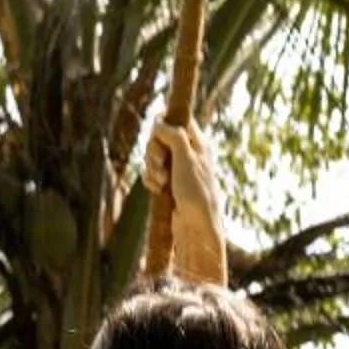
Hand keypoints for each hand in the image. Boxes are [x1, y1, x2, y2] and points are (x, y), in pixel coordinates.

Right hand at [144, 115, 226, 281]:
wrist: (197, 228)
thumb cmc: (196, 193)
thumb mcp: (185, 158)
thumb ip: (173, 134)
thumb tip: (158, 120)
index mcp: (197, 142)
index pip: (176, 119)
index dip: (163, 125)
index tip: (159, 137)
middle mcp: (188, 152)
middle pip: (159, 137)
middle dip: (153, 151)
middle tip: (161, 165)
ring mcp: (177, 168)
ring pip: (153, 156)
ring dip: (151, 168)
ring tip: (161, 183)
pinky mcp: (168, 183)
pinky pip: (151, 173)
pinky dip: (150, 180)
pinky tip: (157, 191)